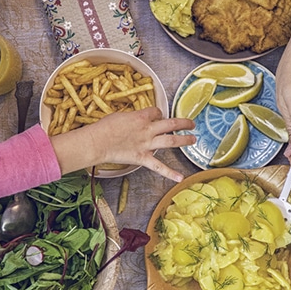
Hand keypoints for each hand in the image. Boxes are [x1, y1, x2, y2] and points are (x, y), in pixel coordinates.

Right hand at [52, 107, 195, 181]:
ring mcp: (147, 144)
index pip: (156, 112)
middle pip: (171, 123)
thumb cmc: (104, 127)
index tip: (158, 116)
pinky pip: (158, 166)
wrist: (97, 142)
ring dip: (184, 140)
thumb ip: (132, 118)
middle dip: (183, 122)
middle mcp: (147, 129)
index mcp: (141, 117)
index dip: (158, 113)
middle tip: (191, 123)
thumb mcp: (120, 116)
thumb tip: (136, 120)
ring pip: (170, 140)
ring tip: (193, 139)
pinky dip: (170, 173)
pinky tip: (181, 177)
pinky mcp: (142, 158)